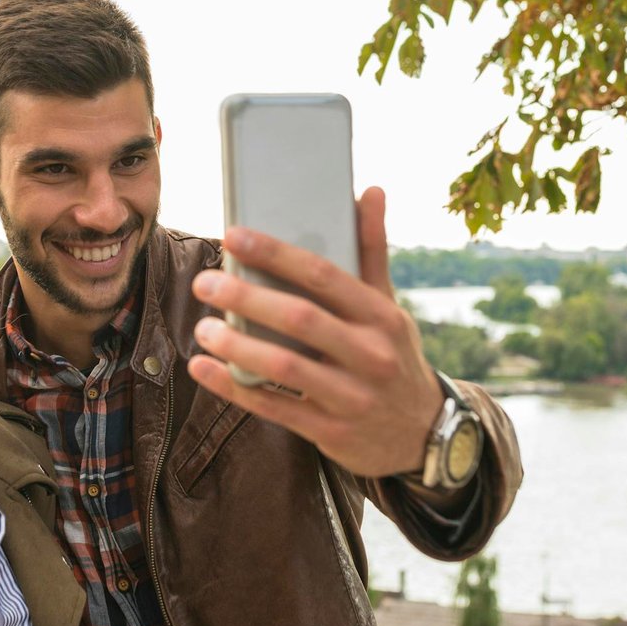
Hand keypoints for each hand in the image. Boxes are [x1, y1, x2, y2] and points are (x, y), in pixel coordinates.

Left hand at [188, 186, 443, 479]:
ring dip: (237, 345)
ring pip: (284, 366)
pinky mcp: (331, 431)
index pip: (324, 276)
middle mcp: (370, 355)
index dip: (276, 254)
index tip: (233, 236)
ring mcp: (351, 397)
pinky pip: (274, 407)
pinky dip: (234, 387)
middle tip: (205, 283)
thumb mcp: (390, 307)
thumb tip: (372, 191)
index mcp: (381, 316)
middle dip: (247, 298)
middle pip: (300, 319)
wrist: (423, 434)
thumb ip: (372, 252)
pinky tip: (204, 369)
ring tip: (203, 329)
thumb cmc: (393, 356)